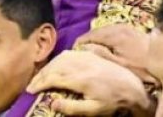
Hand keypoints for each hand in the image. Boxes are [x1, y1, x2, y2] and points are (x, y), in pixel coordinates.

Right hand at [27, 50, 152, 116]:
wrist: (132, 89)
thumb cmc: (112, 103)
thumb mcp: (92, 110)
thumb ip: (71, 107)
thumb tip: (52, 103)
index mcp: (81, 79)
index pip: (54, 78)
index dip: (40, 83)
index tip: (30, 90)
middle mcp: (83, 65)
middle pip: (55, 65)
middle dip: (41, 74)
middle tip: (32, 84)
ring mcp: (88, 58)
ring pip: (62, 57)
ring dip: (49, 65)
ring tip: (42, 75)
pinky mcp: (93, 54)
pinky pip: (72, 52)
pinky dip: (61, 58)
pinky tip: (57, 64)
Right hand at [74, 25, 153, 84]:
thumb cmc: (141, 65)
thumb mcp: (119, 64)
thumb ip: (101, 55)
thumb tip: (85, 48)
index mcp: (113, 35)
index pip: (89, 36)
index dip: (79, 44)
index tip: (74, 52)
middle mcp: (117, 27)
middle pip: (96, 31)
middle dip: (87, 41)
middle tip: (80, 52)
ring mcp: (125, 27)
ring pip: (104, 30)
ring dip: (96, 38)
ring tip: (91, 50)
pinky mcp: (130, 29)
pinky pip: (112, 30)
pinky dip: (105, 37)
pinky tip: (106, 46)